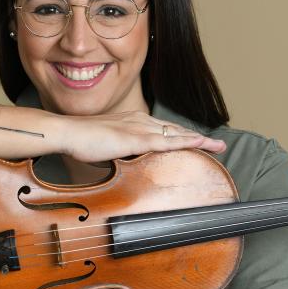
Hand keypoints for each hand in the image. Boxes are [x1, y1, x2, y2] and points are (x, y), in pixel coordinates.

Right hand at [60, 111, 225, 163]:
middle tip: (219, 145)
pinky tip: (199, 144)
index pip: (164, 130)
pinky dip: (185, 142)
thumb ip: (120, 155)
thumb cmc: (81, 142)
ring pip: (176, 134)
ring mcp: (138, 129)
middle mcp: (140, 121)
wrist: (68, 132)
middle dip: (199, 138)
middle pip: (176, 130)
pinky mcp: (134, 139)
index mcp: (133, 123)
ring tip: (218, 146)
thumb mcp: (107, 149)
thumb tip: (125, 167)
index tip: (199, 142)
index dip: (183, 136)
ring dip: (199, 140)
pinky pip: (165, 141)